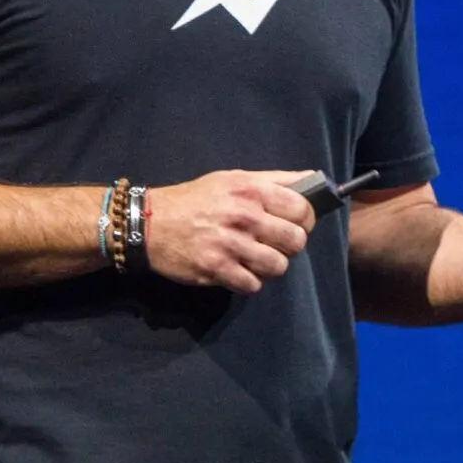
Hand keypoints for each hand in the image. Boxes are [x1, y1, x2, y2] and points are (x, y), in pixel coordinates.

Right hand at [143, 170, 317, 292]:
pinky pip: (253, 285)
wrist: (149, 222)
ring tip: (255, 258)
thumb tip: (313, 179)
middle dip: (289, 245)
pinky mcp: (217, 269)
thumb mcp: (233, 178)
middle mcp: (244, 216)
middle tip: (274, 243)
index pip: (302, 209)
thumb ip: (274, 180)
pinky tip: (237, 269)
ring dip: (270, 266)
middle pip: (296, 240)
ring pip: (278, 266)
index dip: (305, 219)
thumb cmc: (196, 199)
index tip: (296, 224)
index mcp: (251, 190)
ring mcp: (231, 244)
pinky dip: (248, 281)